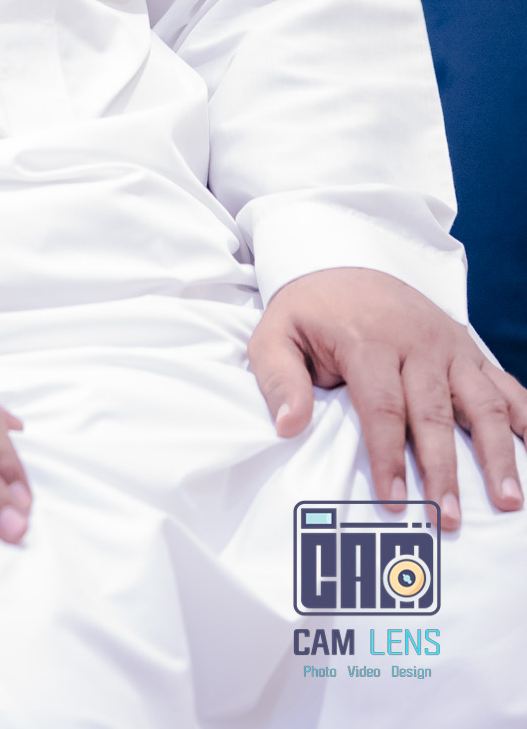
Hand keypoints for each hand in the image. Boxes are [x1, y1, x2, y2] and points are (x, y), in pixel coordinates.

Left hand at [249, 267, 526, 526]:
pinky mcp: (468, 348)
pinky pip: (503, 383)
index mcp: (368, 340)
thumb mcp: (276, 334)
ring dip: (497, 453)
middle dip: (444, 470)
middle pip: (434, 413)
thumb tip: (289, 427)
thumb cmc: (310, 312)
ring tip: (509, 500)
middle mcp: (415, 342)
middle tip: (450, 519)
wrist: (344, 260)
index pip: (382, 407)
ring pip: (481, 402)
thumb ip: (280, 380)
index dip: (389, 457)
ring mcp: (448, 345)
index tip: (394, 502)